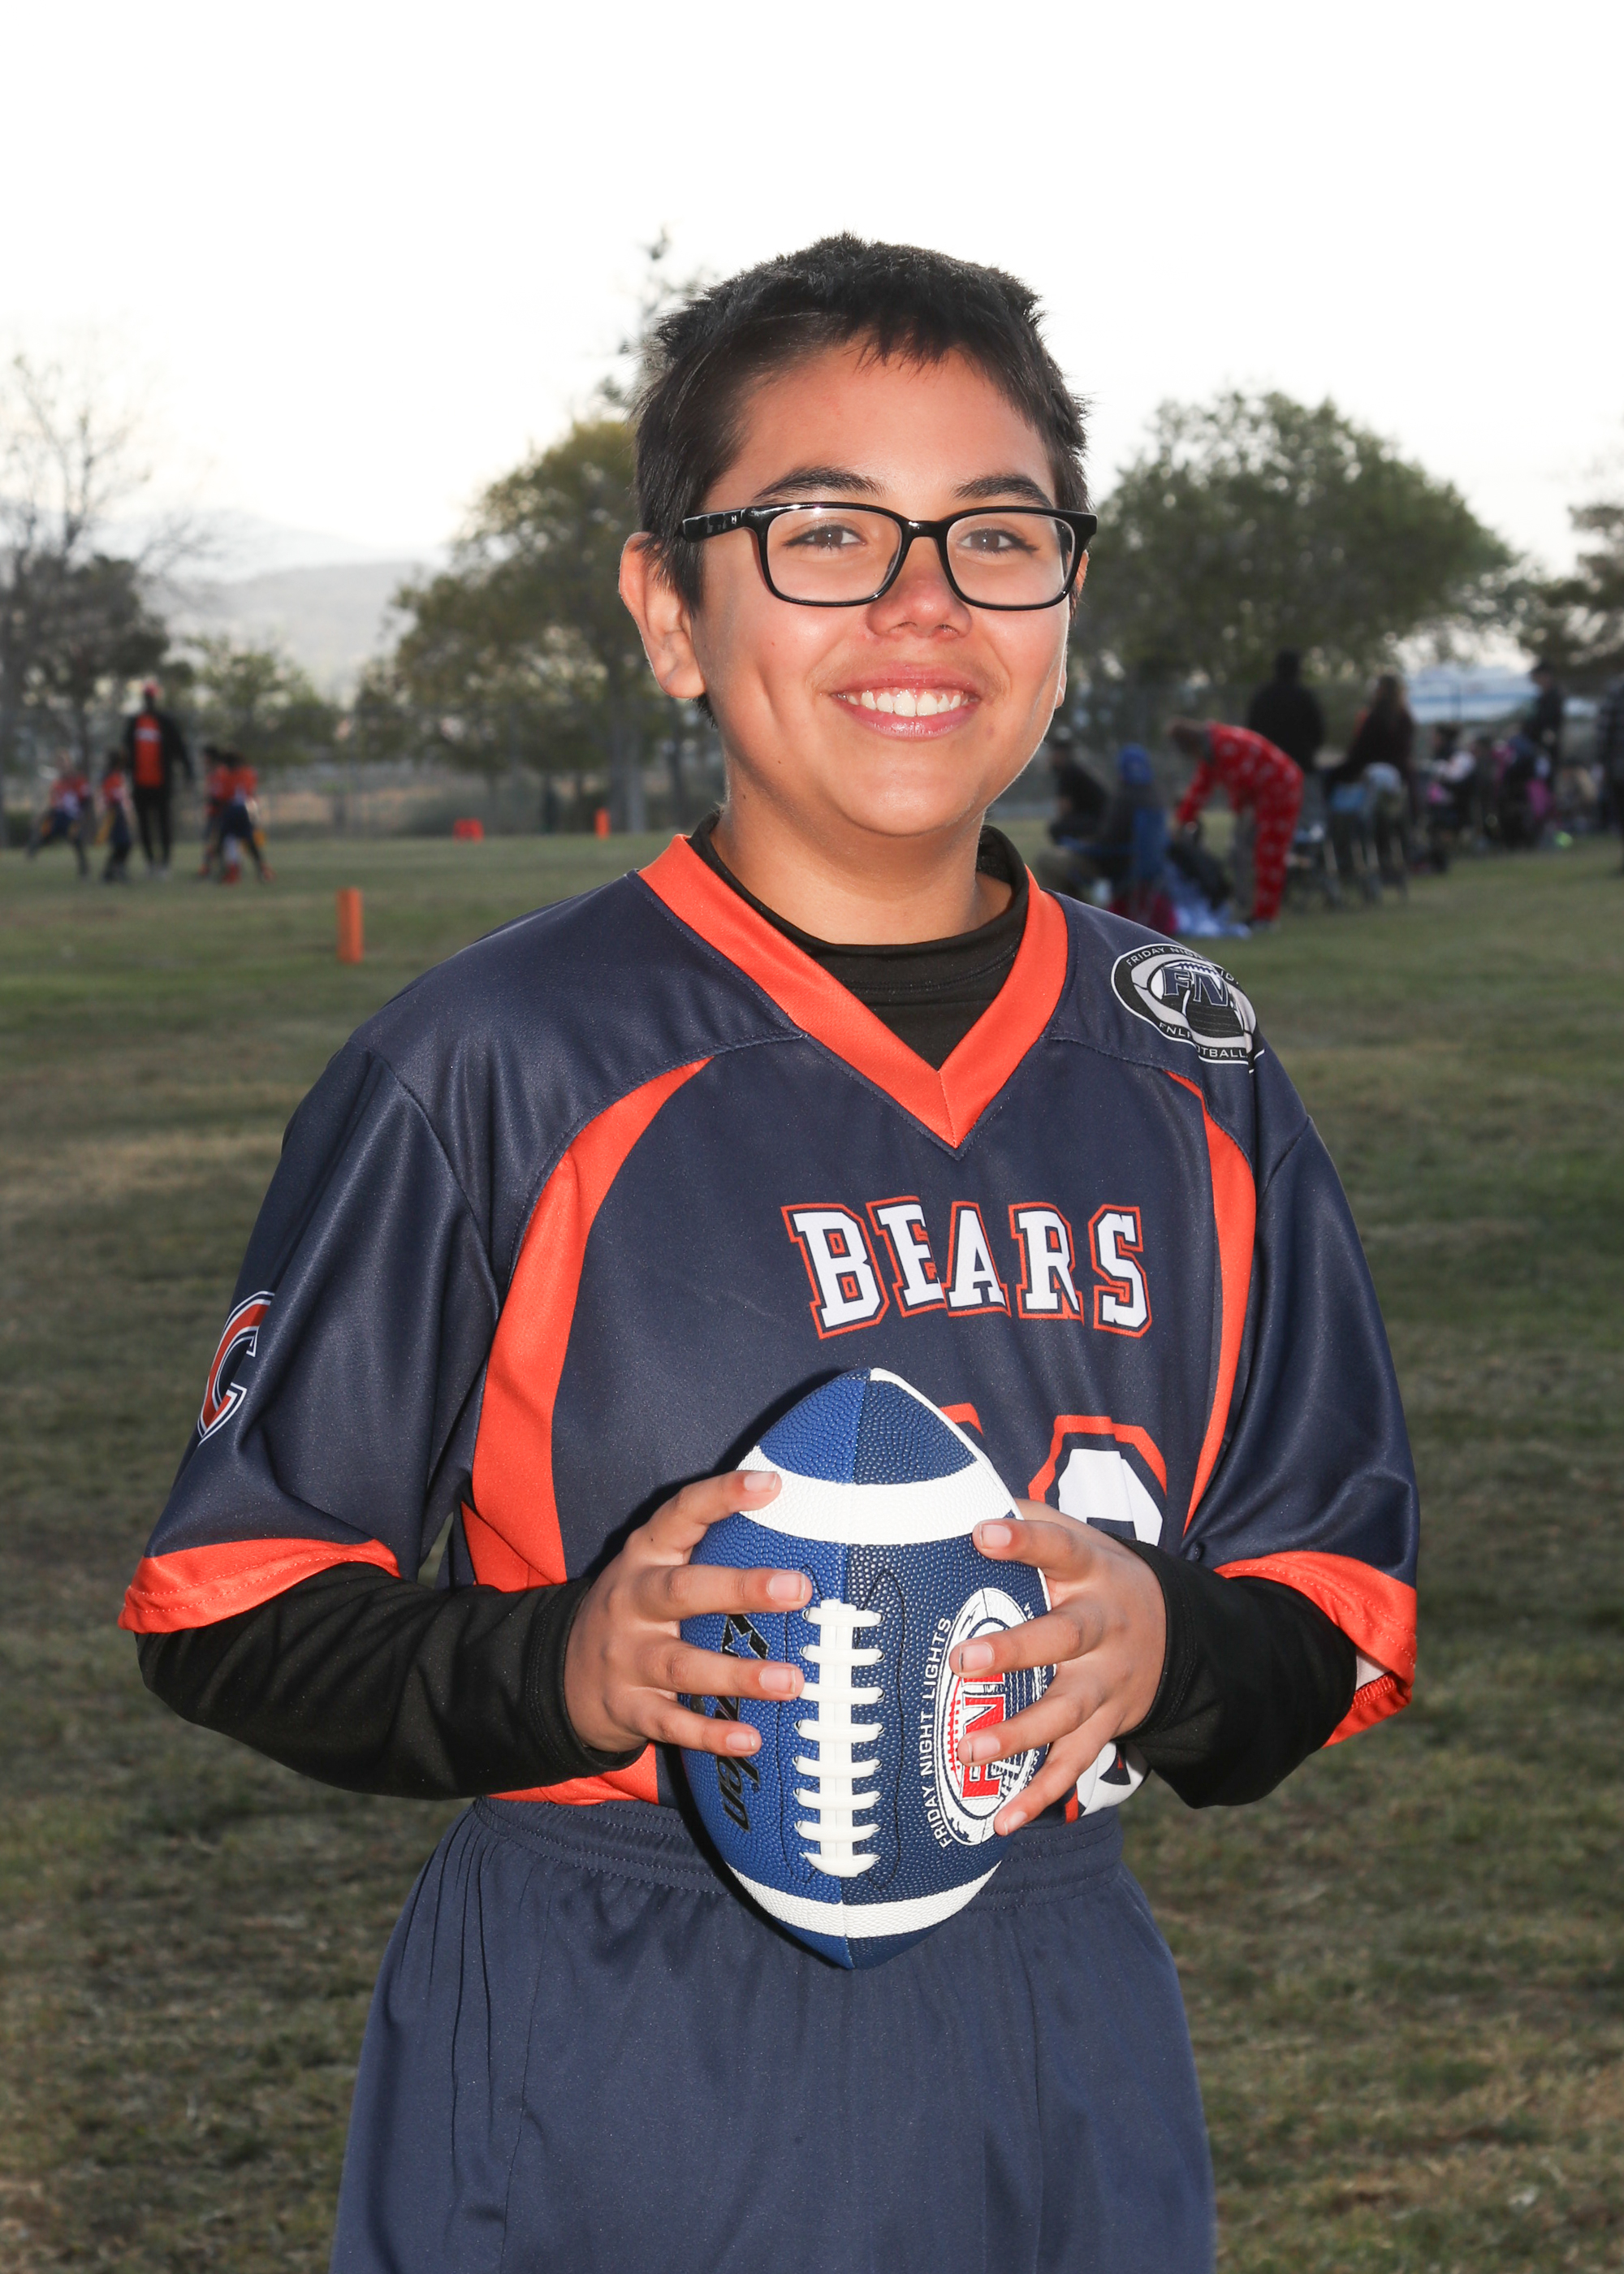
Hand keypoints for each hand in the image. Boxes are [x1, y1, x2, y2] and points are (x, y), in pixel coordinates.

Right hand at [563, 1469, 808, 1757]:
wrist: (559, 1674)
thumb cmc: (635, 1611)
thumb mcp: (654, 1568)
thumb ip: (706, 1550)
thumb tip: (794, 1520)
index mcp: (643, 1555)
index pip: (680, 1514)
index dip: (722, 1495)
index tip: (771, 1484)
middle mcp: (631, 1601)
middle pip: (682, 1591)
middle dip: (741, 1588)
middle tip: (798, 1589)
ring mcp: (625, 1657)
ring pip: (681, 1665)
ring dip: (738, 1675)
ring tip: (791, 1681)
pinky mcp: (627, 1708)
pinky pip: (670, 1723)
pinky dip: (710, 1733)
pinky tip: (750, 1738)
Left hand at [950, 1502, 1165, 1833]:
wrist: (1176, 1630)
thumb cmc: (1095, 1576)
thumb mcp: (1076, 1537)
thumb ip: (1023, 1518)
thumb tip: (952, 1494)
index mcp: (1093, 1571)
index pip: (1059, 1548)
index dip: (1024, 1541)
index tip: (983, 1532)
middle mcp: (1105, 1627)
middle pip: (1064, 1638)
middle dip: (1013, 1650)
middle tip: (961, 1660)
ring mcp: (1110, 1682)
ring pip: (1067, 1710)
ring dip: (1020, 1732)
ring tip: (969, 1749)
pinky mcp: (1109, 1725)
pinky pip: (1075, 1764)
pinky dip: (1041, 1794)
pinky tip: (1003, 1819)